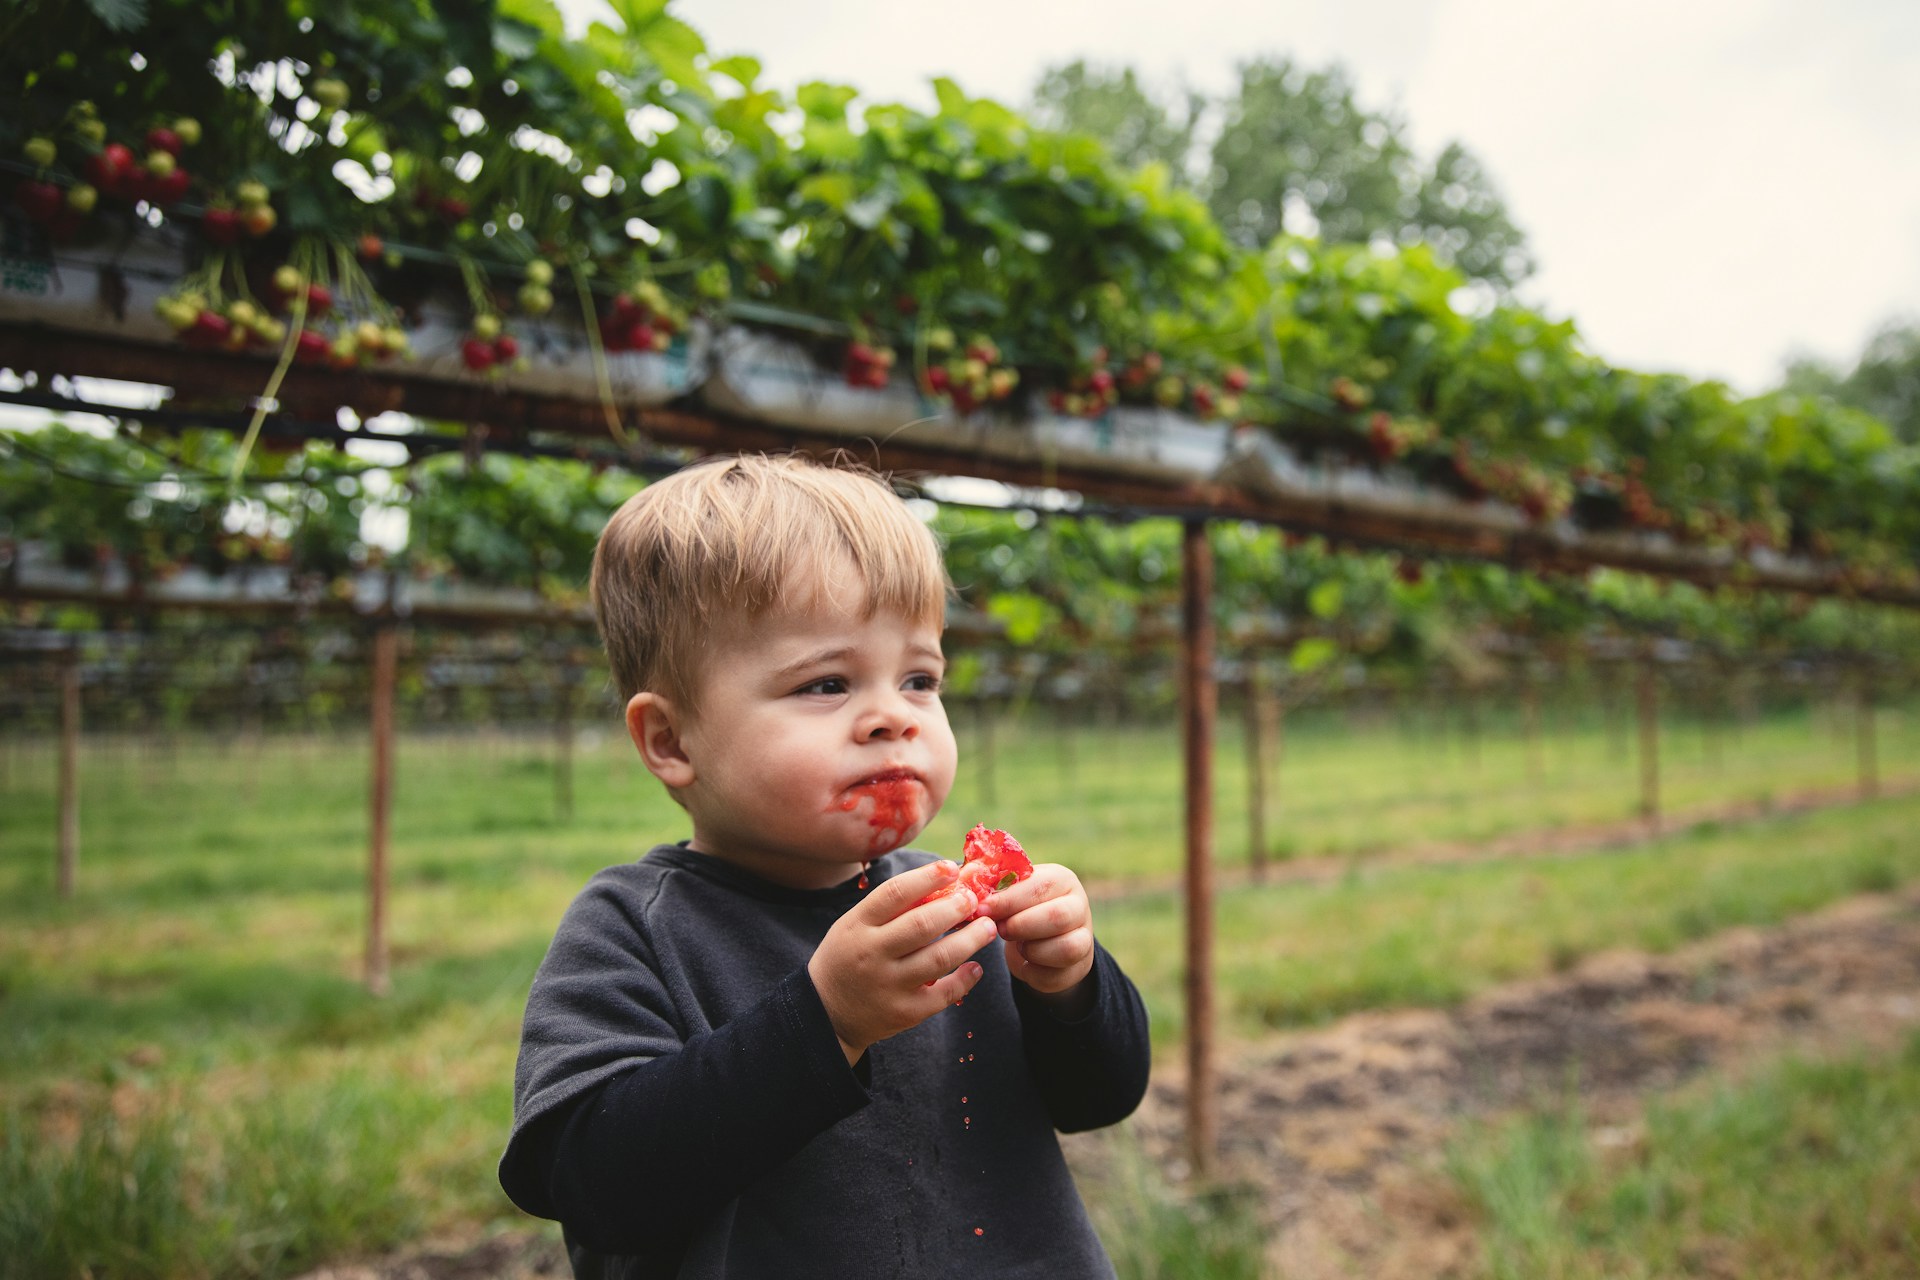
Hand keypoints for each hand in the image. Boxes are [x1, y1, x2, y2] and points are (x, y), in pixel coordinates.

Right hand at [808, 860, 996, 1064]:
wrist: (826, 1012)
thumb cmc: (849, 956)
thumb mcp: (856, 925)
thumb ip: (892, 906)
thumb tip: (945, 879)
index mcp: (858, 925)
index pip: (895, 893)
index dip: (927, 877)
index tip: (951, 867)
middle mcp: (872, 954)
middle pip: (922, 925)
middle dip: (955, 907)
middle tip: (974, 899)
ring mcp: (888, 985)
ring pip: (939, 959)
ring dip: (970, 940)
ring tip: (987, 927)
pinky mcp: (904, 1012)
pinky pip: (943, 995)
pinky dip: (965, 979)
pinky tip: (975, 967)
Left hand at [981, 864, 1094, 1007]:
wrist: (1042, 938)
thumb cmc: (1019, 908)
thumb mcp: (1008, 891)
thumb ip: (989, 884)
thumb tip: (964, 879)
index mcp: (1061, 879)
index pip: (1040, 885)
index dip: (1009, 899)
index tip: (982, 909)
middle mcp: (1079, 905)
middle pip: (1057, 916)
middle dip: (1021, 925)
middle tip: (999, 930)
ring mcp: (1084, 938)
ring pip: (1066, 948)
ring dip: (1032, 950)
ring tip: (1016, 945)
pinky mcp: (1079, 967)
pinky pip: (1057, 974)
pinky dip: (1033, 971)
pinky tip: (1024, 961)